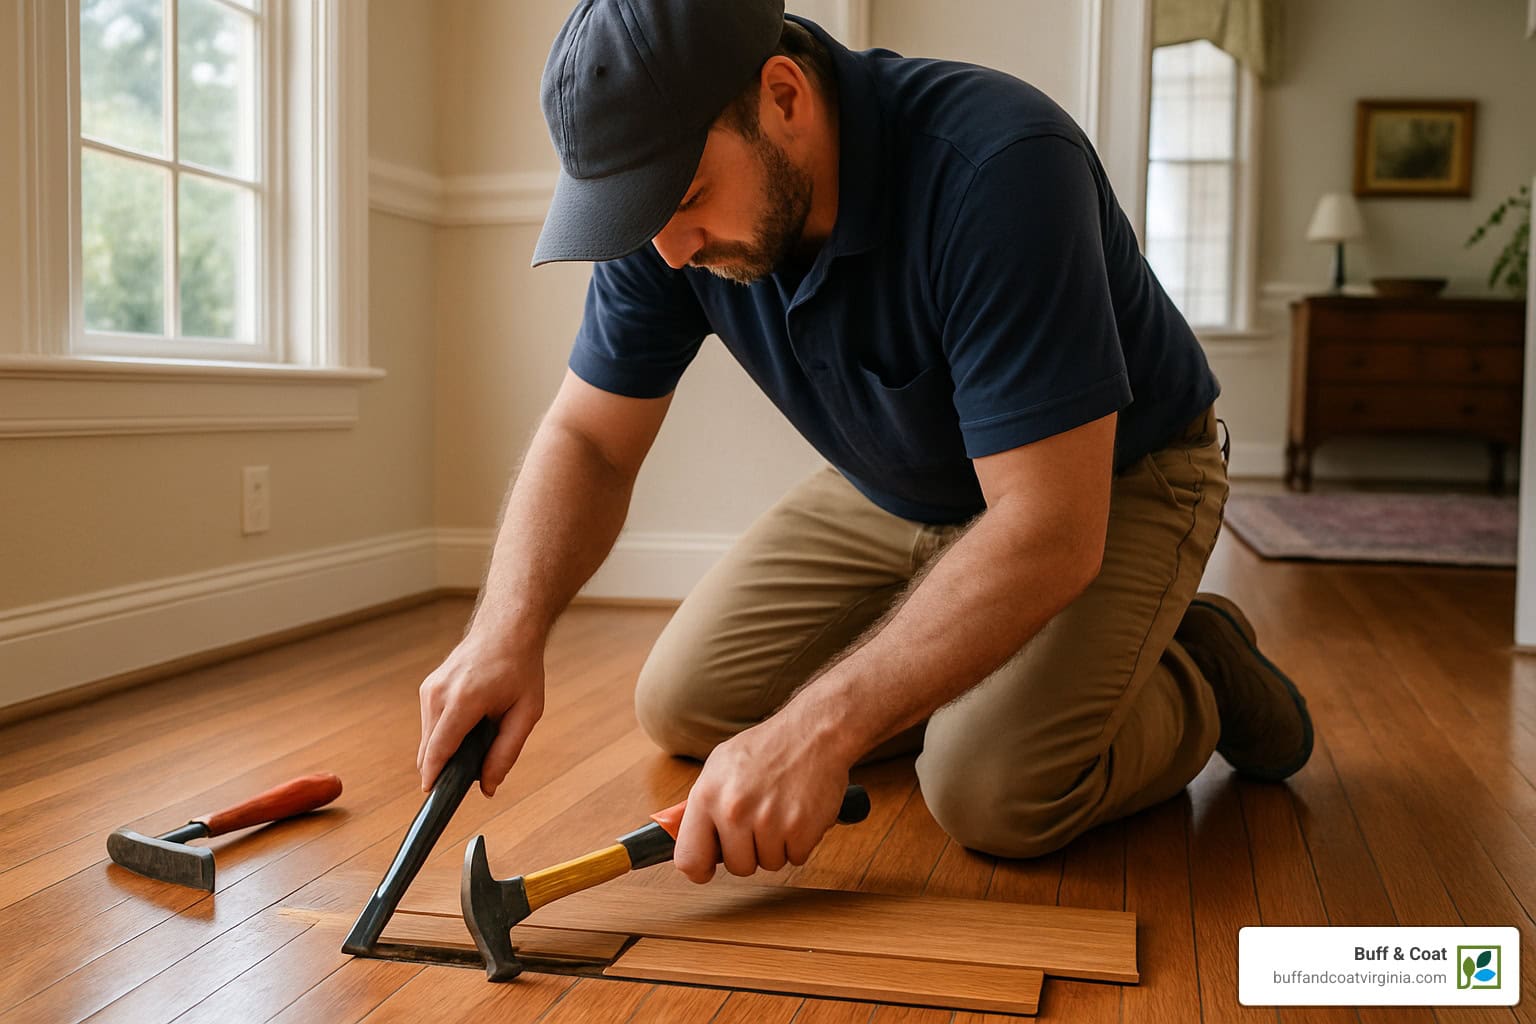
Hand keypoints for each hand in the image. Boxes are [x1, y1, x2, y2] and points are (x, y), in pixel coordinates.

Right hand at [417, 631, 543, 796]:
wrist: (507, 628)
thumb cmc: (520, 668)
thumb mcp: (527, 713)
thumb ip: (506, 753)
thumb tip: (488, 787)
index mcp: (463, 699)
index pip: (438, 749)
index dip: (434, 777)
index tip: (433, 797)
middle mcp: (439, 693)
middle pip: (429, 749)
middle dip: (444, 767)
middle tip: (472, 772)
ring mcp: (429, 688)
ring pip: (427, 738)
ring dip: (445, 749)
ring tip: (478, 740)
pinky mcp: (428, 687)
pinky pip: (430, 723)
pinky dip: (444, 733)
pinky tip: (469, 726)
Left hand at [672, 714, 853, 882]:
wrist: (814, 732)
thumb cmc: (768, 747)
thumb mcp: (720, 765)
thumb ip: (702, 804)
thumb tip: (684, 836)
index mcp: (707, 795)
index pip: (689, 858)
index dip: (700, 869)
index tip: (708, 869)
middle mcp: (734, 810)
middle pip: (738, 867)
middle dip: (750, 850)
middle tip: (760, 821)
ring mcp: (769, 822)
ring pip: (769, 864)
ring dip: (777, 845)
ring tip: (780, 810)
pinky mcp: (801, 829)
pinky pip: (796, 857)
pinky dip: (800, 841)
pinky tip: (798, 812)